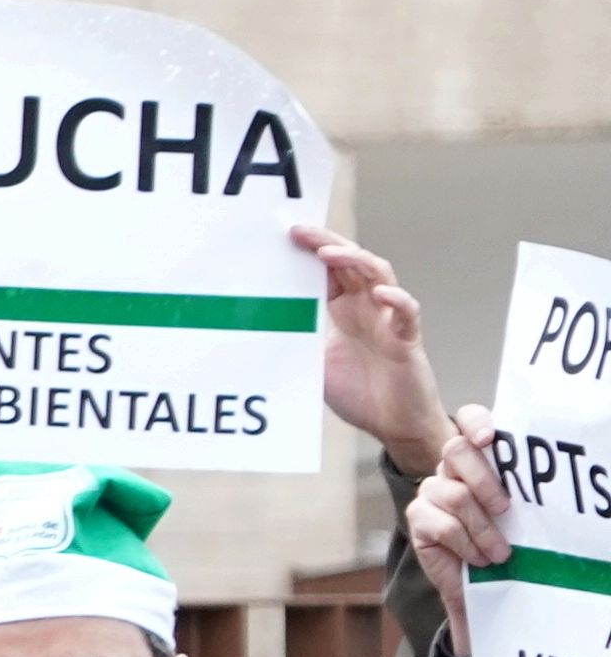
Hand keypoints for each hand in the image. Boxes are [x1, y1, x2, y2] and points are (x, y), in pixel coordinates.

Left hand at [298, 225, 460, 472]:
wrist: (393, 424)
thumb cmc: (358, 393)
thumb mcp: (313, 363)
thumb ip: (293, 343)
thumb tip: (248, 335)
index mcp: (345, 311)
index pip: (329, 270)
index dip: (312, 251)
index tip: (285, 236)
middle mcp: (368, 309)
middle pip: (352, 263)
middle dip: (327, 244)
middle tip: (301, 232)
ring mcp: (388, 322)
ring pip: (380, 277)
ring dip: (356, 261)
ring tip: (330, 253)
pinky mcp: (407, 342)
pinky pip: (407, 314)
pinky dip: (396, 300)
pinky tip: (380, 293)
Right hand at [410, 406, 516, 656]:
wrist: (478, 582)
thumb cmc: (502, 540)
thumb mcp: (516, 513)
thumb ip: (515, 489)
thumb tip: (540, 482)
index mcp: (477, 457)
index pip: (469, 420)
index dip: (477, 423)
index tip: (490, 439)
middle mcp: (449, 469)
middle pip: (457, 450)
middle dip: (485, 479)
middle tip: (505, 509)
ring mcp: (430, 492)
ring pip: (456, 494)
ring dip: (483, 528)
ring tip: (500, 553)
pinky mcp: (417, 517)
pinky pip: (445, 525)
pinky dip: (468, 545)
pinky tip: (479, 559)